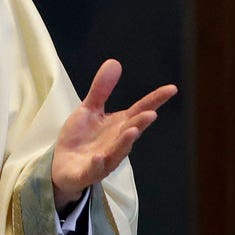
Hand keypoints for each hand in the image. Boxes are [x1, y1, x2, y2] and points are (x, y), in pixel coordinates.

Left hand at [51, 59, 176, 210]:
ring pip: (118, 151)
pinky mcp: (88, 172)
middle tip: (151, 113)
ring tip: (133, 131)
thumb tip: (114, 62)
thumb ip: (101, 89)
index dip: (155, 100)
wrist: (63, 167)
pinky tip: (99, 157)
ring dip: (125, 142)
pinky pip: (94, 169)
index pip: (140, 110)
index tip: (172, 88)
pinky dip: (98, 164)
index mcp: (118, 125)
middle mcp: (116, 142)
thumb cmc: (81, 138)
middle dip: (141, 123)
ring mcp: (104, 159)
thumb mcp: (88, 109)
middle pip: (131, 131)